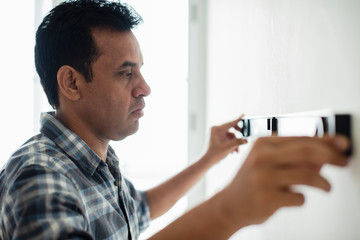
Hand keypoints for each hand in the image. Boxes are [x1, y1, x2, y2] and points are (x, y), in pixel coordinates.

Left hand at [205, 115, 247, 163]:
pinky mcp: (219, 138)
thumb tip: (246, 140)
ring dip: (235, 143)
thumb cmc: (214, 154)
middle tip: (245, 138)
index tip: (243, 115)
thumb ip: (237, 143)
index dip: (238, 120)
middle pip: (231, 129)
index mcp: (216, 129)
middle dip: (238, 136)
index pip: (230, 123)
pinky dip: (232, 145)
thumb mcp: (227, 148)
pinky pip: (229, 139)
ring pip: (231, 136)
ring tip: (236, 151)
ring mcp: (218, 134)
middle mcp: (216, 130)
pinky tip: (233, 152)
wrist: (207, 161)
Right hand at [219, 135, 349, 228]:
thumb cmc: (252, 181)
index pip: (300, 137)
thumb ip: (295, 156)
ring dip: (323, 182)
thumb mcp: (269, 162)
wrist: (229, 204)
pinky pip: (299, 197)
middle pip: (306, 151)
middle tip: (343, 161)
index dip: (326, 140)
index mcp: (263, 144)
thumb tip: (327, 153)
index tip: (342, 144)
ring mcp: (263, 178)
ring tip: (326, 187)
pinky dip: (302, 199)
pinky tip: (295, 197)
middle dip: (331, 156)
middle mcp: (261, 157)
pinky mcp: (267, 198)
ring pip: (307, 175)